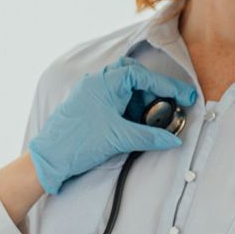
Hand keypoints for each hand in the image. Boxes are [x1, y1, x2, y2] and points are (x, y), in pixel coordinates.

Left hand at [29, 57, 197, 194]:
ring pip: (123, 87)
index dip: (167, 86)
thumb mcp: (120, 138)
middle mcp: (97, 82)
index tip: (185, 96)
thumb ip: (149, 136)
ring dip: (140, 100)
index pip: (143, 76)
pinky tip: (136, 124)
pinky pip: (113, 98)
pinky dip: (128, 107)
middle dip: (153, 90)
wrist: (49, 158)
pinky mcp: (87, 105)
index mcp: (105, 82)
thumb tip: (173, 139)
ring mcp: (90, 92)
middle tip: (167, 106)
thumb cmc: (78, 142)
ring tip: (153, 119)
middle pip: (133, 75)